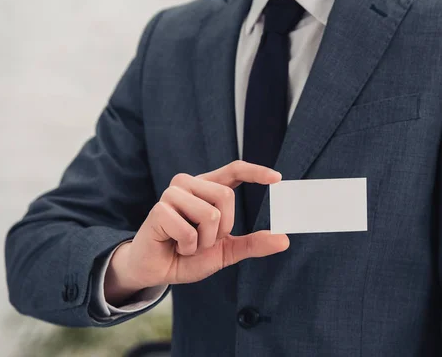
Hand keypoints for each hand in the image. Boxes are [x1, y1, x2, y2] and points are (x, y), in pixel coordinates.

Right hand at [104, 161, 288, 304]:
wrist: (157, 271)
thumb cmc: (189, 254)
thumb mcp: (226, 250)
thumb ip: (253, 243)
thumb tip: (284, 239)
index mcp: (206, 187)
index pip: (234, 170)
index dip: (255, 171)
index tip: (278, 178)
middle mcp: (189, 184)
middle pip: (226, 197)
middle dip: (221, 229)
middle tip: (203, 240)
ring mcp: (172, 195)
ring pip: (210, 215)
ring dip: (204, 241)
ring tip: (188, 244)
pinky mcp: (159, 210)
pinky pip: (190, 231)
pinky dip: (188, 247)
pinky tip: (175, 246)